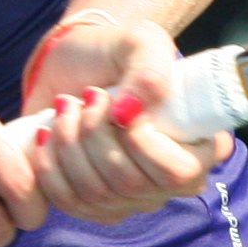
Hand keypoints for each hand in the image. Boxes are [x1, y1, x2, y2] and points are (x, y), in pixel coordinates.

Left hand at [18, 12, 224, 223]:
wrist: (73, 63)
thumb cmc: (116, 53)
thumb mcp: (142, 41)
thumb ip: (149, 69)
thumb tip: (128, 114)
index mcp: (199, 147)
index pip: (178, 173)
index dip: (141, 142)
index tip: (117, 103)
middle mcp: (169, 183)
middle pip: (129, 184)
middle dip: (96, 133)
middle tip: (87, 96)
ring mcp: (131, 200)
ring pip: (95, 194)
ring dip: (69, 142)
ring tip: (67, 107)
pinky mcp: (92, 205)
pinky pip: (68, 202)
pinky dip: (48, 164)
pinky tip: (47, 132)